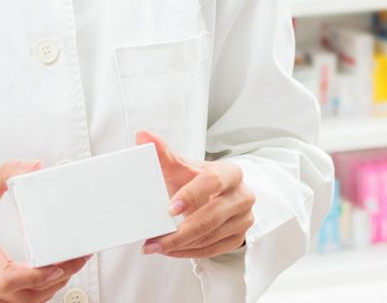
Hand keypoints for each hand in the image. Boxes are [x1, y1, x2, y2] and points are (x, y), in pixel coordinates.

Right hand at [0, 160, 90, 302]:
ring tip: (70, 267)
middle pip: (22, 294)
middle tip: (77, 259)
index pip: (6, 277)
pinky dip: (37, 293)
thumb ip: (7, 173)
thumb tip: (33, 166)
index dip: (34, 277)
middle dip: (55, 279)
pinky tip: (51, 279)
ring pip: (21, 302)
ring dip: (49, 288)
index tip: (54, 266)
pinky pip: (16, 301)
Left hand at [136, 130, 255, 259]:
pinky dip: (188, 252)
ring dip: (180, 245)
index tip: (169, 209)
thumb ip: (162, 153)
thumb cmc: (196, 180)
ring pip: (211, 237)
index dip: (192, 195)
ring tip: (155, 246)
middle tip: (153, 240)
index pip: (213, 182)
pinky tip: (170, 250)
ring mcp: (243, 218)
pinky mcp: (238, 238)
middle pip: (212, 216)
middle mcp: (242, 195)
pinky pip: (212, 251)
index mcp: (230, 172)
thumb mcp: (182, 167)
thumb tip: (142, 134)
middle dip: (180, 232)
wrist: (217, 196)